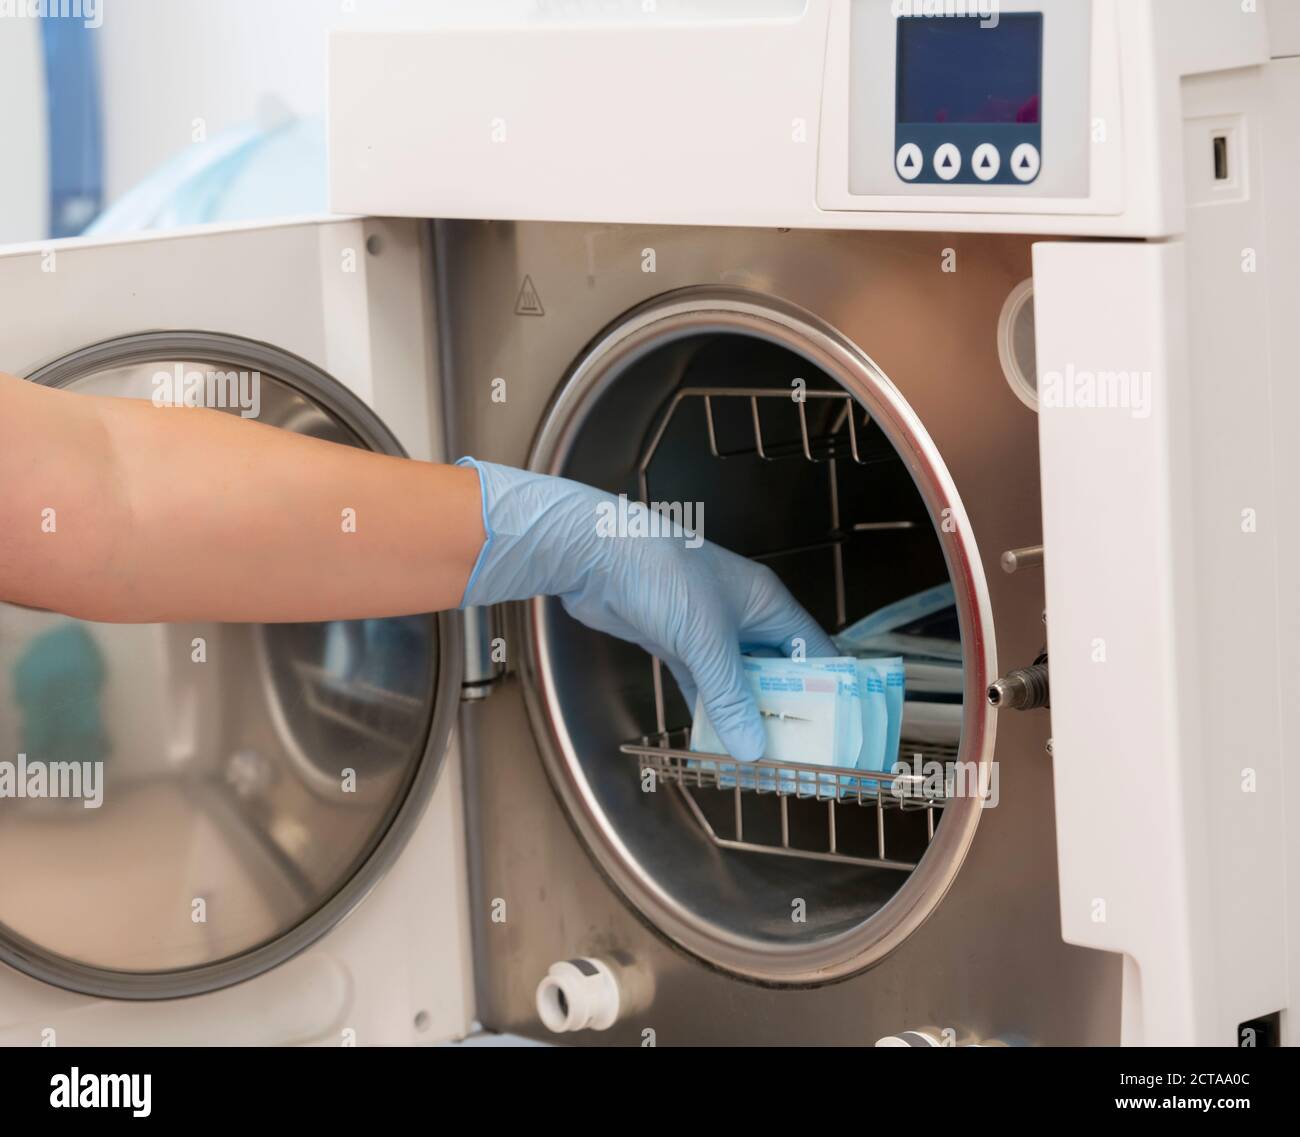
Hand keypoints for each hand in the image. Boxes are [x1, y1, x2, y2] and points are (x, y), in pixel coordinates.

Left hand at [457, 459, 834, 760]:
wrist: (596, 554)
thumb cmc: (662, 576)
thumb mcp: (705, 638)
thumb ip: (730, 695)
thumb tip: (754, 749)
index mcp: (766, 604)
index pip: (814, 651)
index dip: (829, 689)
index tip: (838, 730)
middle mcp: (743, 618)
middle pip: (777, 672)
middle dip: (785, 712)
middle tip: (796, 757)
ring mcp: (708, 632)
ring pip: (738, 682)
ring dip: (745, 716)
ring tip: (760, 760)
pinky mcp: (676, 644)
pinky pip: (703, 685)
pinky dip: (710, 711)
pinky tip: (717, 742)